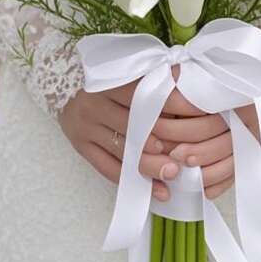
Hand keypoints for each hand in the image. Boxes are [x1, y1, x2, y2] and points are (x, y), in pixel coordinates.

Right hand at [60, 82, 179, 201]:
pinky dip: (132, 181)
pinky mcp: (81, 145)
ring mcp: (86, 127)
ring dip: (149, 167)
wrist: (59, 81)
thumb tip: (187, 80)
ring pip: (122, 151)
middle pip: (134, 128)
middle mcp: (95, 104)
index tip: (201, 117)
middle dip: (162, 145)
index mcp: (110, 82)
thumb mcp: (125, 71)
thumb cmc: (104, 77)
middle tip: (185, 159)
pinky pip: (108, 168)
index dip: (177, 106)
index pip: (148, 96)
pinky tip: (154, 190)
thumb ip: (153, 77)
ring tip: (173, 176)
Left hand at [156, 20, 260, 196]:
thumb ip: (204, 62)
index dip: (165, 111)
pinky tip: (204, 186)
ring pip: (221, 158)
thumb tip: (170, 74)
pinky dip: (222, 181)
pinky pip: (243, 169)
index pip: (190, 103)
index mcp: (232, 84)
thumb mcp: (235, 46)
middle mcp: (245, 111)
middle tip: (152, 143)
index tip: (148, 112)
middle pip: (202, 133)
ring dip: (195, 166)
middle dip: (173, 141)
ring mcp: (260, 130)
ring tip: (175, 166)